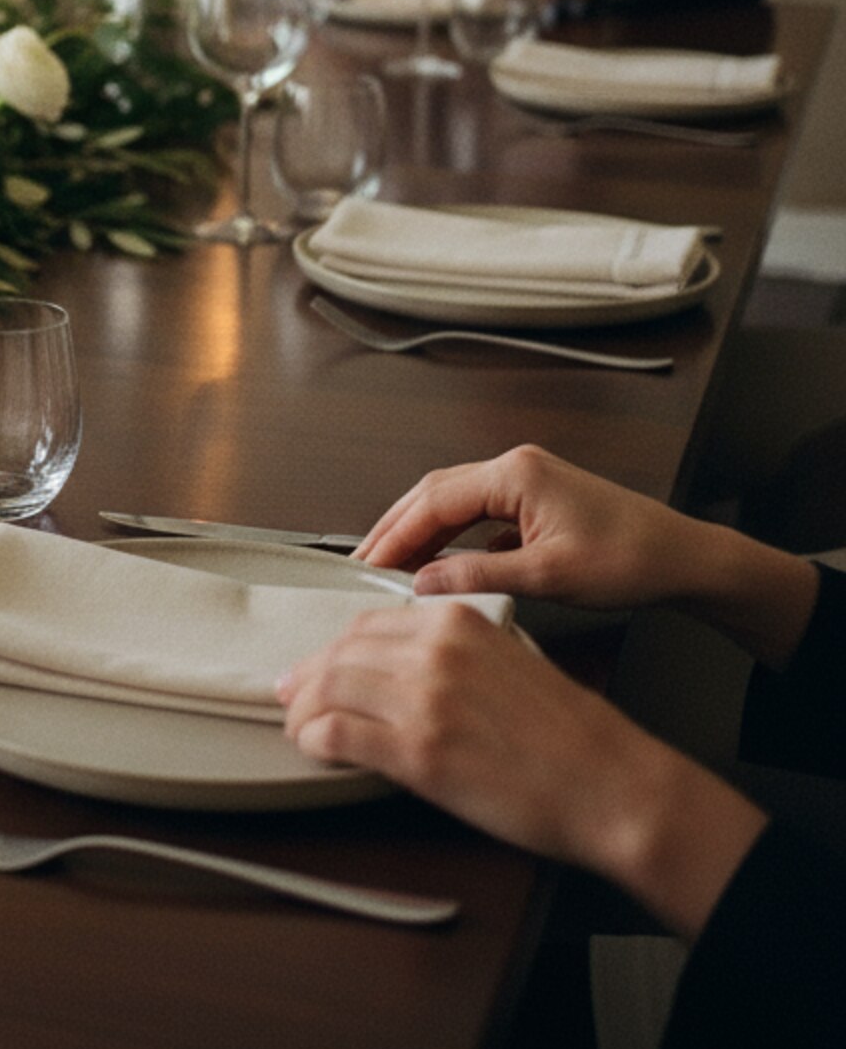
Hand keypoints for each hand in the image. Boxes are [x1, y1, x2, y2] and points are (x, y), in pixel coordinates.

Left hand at [277, 603, 763, 937]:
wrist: (614, 786)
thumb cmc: (573, 735)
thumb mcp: (509, 661)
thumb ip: (452, 654)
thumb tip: (400, 668)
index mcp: (457, 622)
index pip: (368, 623)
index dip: (335, 648)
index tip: (320, 663)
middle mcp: (434, 651)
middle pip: (341, 652)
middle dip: (309, 675)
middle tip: (292, 694)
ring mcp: (423, 699)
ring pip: (329, 688)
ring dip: (304, 710)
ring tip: (298, 725)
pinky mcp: (418, 751)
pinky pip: (338, 733)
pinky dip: (314, 739)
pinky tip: (314, 748)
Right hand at [355, 445, 706, 611]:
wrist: (686, 559)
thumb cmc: (632, 560)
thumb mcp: (549, 577)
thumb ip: (479, 574)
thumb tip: (423, 581)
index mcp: (515, 474)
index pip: (434, 501)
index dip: (395, 534)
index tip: (367, 564)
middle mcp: (515, 467)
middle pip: (434, 493)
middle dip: (396, 528)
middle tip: (363, 563)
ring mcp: (525, 480)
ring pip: (453, 501)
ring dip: (421, 531)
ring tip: (390, 563)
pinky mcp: (535, 500)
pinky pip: (477, 513)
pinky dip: (450, 535)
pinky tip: (439, 561)